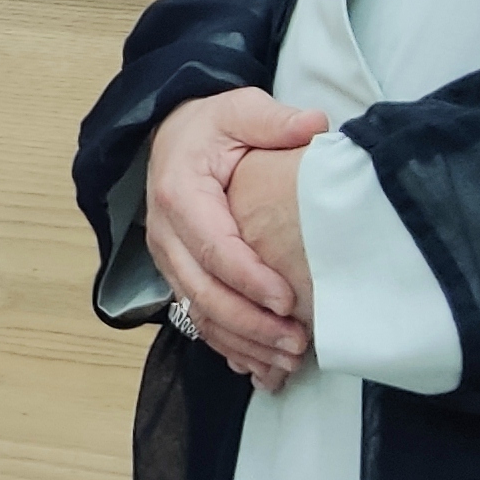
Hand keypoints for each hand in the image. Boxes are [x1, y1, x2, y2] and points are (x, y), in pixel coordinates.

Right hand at [144, 85, 324, 389]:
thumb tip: (315, 125)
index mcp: (180, 193)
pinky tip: (261, 369)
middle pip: (203, 291)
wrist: (171, 138)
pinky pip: (197, 321)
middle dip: (250, 324)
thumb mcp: (239, 110)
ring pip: (197, 314)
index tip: (289, 302)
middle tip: (297, 344)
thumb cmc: (210, 128)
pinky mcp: (177, 276)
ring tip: (288, 363)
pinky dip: (228, 349)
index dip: (249, 279)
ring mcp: (167, 259)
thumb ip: (273, 119)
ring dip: (242, 344)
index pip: (213, 247)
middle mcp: (165, 234)